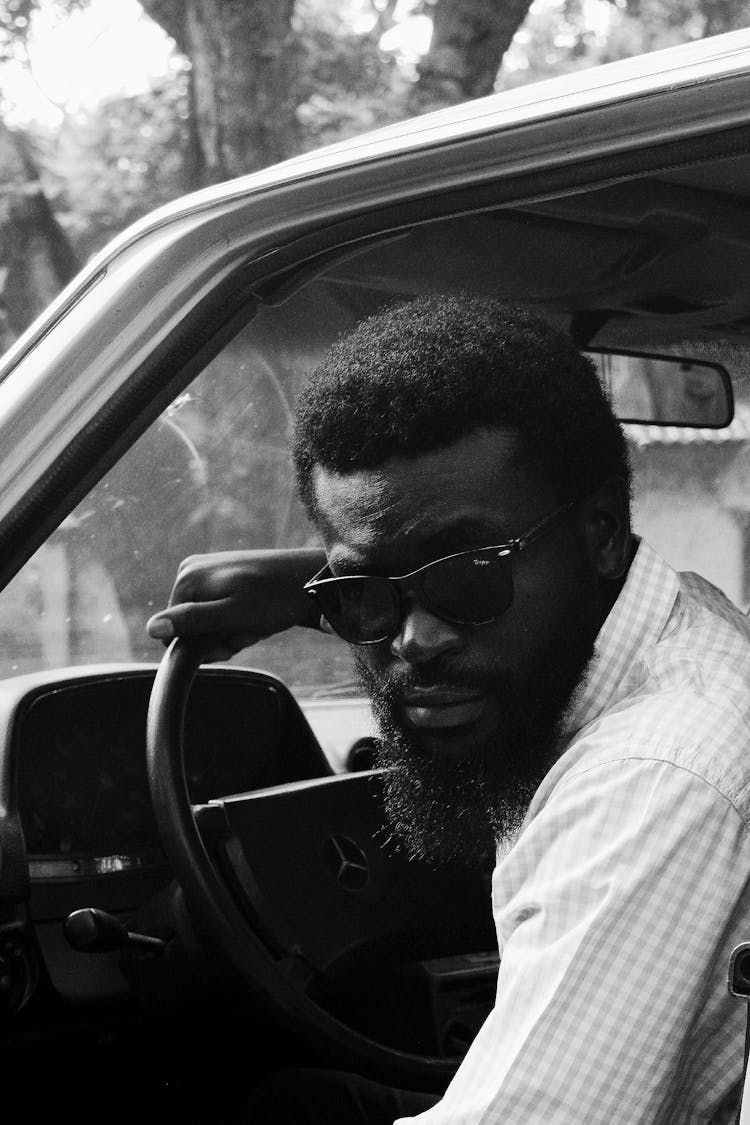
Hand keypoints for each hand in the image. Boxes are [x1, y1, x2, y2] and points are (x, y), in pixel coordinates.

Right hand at [146, 547, 326, 660]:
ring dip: (231, 631)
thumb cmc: (276, 600)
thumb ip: (193, 621)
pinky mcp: (223, 575)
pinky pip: (220, 611)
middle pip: (190, 627)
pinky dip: (238, 620)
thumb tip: (151, 628)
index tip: (231, 639)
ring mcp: (207, 570)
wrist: (312, 580)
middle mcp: (190, 569)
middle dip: (219, 637)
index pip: (173, 634)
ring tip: (256, 621)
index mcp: (186, 578)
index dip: (203, 646)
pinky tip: (257, 615)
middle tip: (248, 630)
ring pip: (207, 622)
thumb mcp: (233, 616)